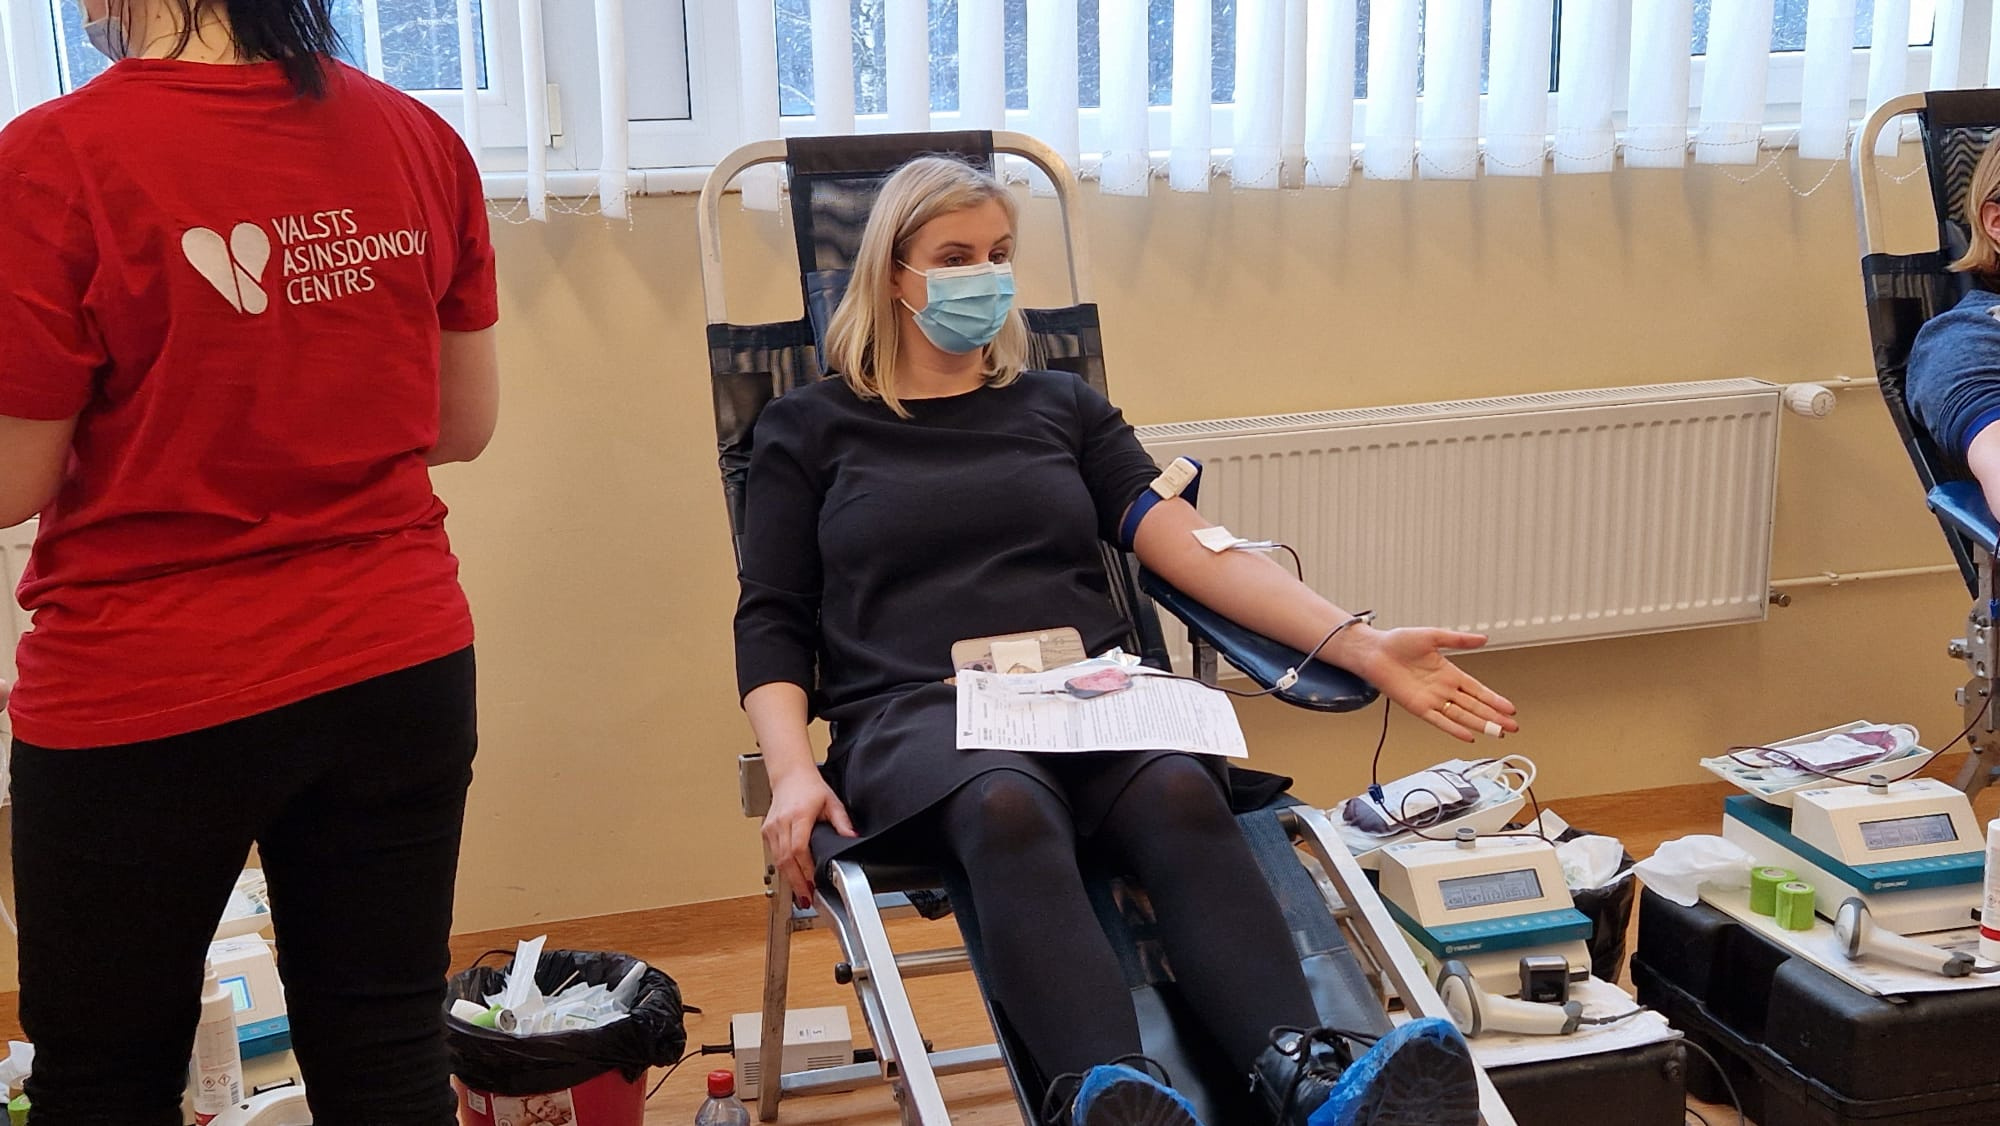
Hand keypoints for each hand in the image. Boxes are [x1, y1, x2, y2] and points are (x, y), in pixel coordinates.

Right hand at [761, 772, 856, 907]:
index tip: (813, 883)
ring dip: (789, 879)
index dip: (805, 869)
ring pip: (778, 860)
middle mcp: (782, 823)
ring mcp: (771, 828)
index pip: (798, 849)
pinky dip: (783, 869)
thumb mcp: (832, 802)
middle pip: (786, 860)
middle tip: (807, 899)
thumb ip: (843, 822)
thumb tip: (852, 838)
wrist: (789, 775)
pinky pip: (773, 855)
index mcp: (798, 815)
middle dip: (797, 882)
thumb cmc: (809, 786)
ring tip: (802, 894)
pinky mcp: (766, 831)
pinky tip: (793, 878)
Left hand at [1351, 627, 1519, 742]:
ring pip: (1461, 716)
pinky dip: (1454, 728)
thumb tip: (1483, 638)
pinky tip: (1469, 735)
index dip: (1494, 699)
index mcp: (1449, 672)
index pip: (1478, 690)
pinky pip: (1439, 720)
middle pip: (1474, 706)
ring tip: (1498, 733)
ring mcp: (1432, 700)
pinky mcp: (1418, 707)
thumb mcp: (1433, 636)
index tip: (1510, 708)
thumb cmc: (1398, 642)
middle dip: (1494, 717)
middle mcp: (1443, 689)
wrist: (1373, 651)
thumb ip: (1458, 639)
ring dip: (1480, 724)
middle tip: (1512, 727)